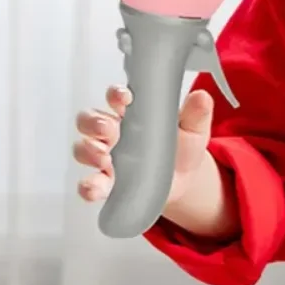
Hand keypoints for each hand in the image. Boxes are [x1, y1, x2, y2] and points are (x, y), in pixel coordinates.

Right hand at [72, 84, 214, 203]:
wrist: (183, 181)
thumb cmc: (181, 148)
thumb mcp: (193, 129)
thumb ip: (196, 114)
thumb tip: (202, 97)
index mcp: (131, 113)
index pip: (115, 97)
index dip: (115, 94)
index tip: (124, 98)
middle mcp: (112, 132)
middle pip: (88, 119)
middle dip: (93, 122)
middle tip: (107, 129)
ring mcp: (106, 158)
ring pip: (83, 148)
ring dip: (88, 152)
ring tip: (104, 160)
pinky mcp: (107, 183)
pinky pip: (89, 183)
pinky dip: (87, 186)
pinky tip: (94, 190)